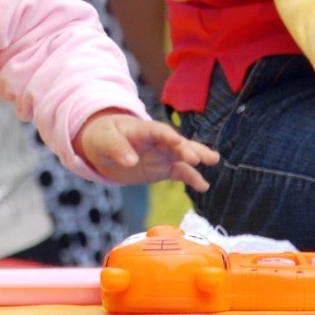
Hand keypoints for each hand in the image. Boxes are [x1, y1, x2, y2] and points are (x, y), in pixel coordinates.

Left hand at [75, 110, 217, 191]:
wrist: (101, 147)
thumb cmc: (102, 137)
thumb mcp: (104, 140)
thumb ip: (117, 149)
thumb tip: (131, 161)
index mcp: (142, 129)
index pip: (157, 130)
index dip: (167, 135)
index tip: (177, 142)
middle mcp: (156, 141)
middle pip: (174, 142)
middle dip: (186, 148)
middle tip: (198, 158)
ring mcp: (161, 154)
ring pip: (182, 155)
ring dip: (197, 157)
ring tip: (213, 160)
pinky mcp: (162, 169)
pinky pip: (179, 172)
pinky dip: (191, 178)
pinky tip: (203, 186)